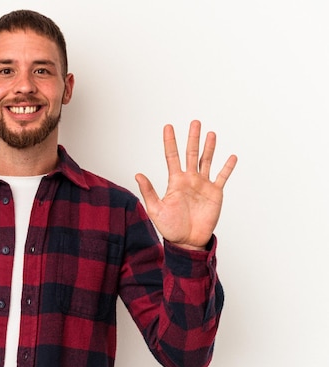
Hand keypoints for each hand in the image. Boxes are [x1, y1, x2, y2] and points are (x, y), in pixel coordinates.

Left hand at [135, 120, 236, 249]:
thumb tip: (138, 174)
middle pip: (191, 154)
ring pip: (207, 161)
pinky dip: (227, 167)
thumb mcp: (155, 209)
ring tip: (210, 133)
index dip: (170, 142)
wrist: (187, 241)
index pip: (172, 156)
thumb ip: (148, 191)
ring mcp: (203, 185)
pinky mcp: (215, 193)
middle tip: (194, 122)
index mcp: (175, 181)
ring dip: (209, 148)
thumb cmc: (170, 227)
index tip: (168, 127)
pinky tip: (231, 157)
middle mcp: (189, 179)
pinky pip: (222, 177)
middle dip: (193, 138)